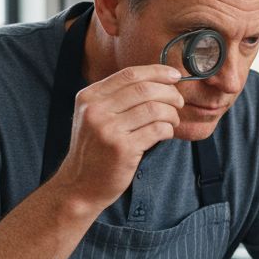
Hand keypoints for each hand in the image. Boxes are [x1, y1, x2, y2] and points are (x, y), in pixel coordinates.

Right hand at [53, 65, 184, 213]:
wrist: (79, 185)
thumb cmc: (94, 150)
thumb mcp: (93, 117)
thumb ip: (116, 98)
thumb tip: (157, 81)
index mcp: (89, 97)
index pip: (129, 75)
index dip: (157, 72)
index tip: (175, 75)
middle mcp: (96, 110)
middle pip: (145, 89)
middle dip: (170, 93)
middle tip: (179, 102)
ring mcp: (108, 130)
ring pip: (154, 109)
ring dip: (171, 114)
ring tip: (172, 121)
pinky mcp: (122, 149)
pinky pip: (157, 130)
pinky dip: (168, 130)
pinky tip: (166, 134)